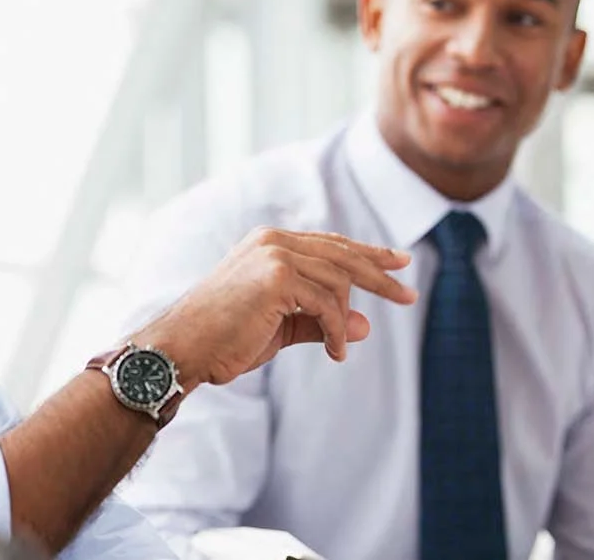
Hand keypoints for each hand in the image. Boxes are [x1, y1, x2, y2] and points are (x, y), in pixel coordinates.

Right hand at [133, 227, 416, 390]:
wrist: (184, 347)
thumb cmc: (224, 338)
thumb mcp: (280, 327)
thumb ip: (319, 321)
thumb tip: (366, 324)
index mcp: (269, 243)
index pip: (330, 244)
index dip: (367, 253)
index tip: (398, 262)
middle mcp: (273, 240)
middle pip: (343, 254)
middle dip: (380, 275)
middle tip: (409, 296)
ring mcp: (275, 254)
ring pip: (338, 283)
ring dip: (343, 322)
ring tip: (335, 349)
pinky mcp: (277, 275)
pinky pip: (328, 305)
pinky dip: (337, 332)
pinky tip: (333, 353)